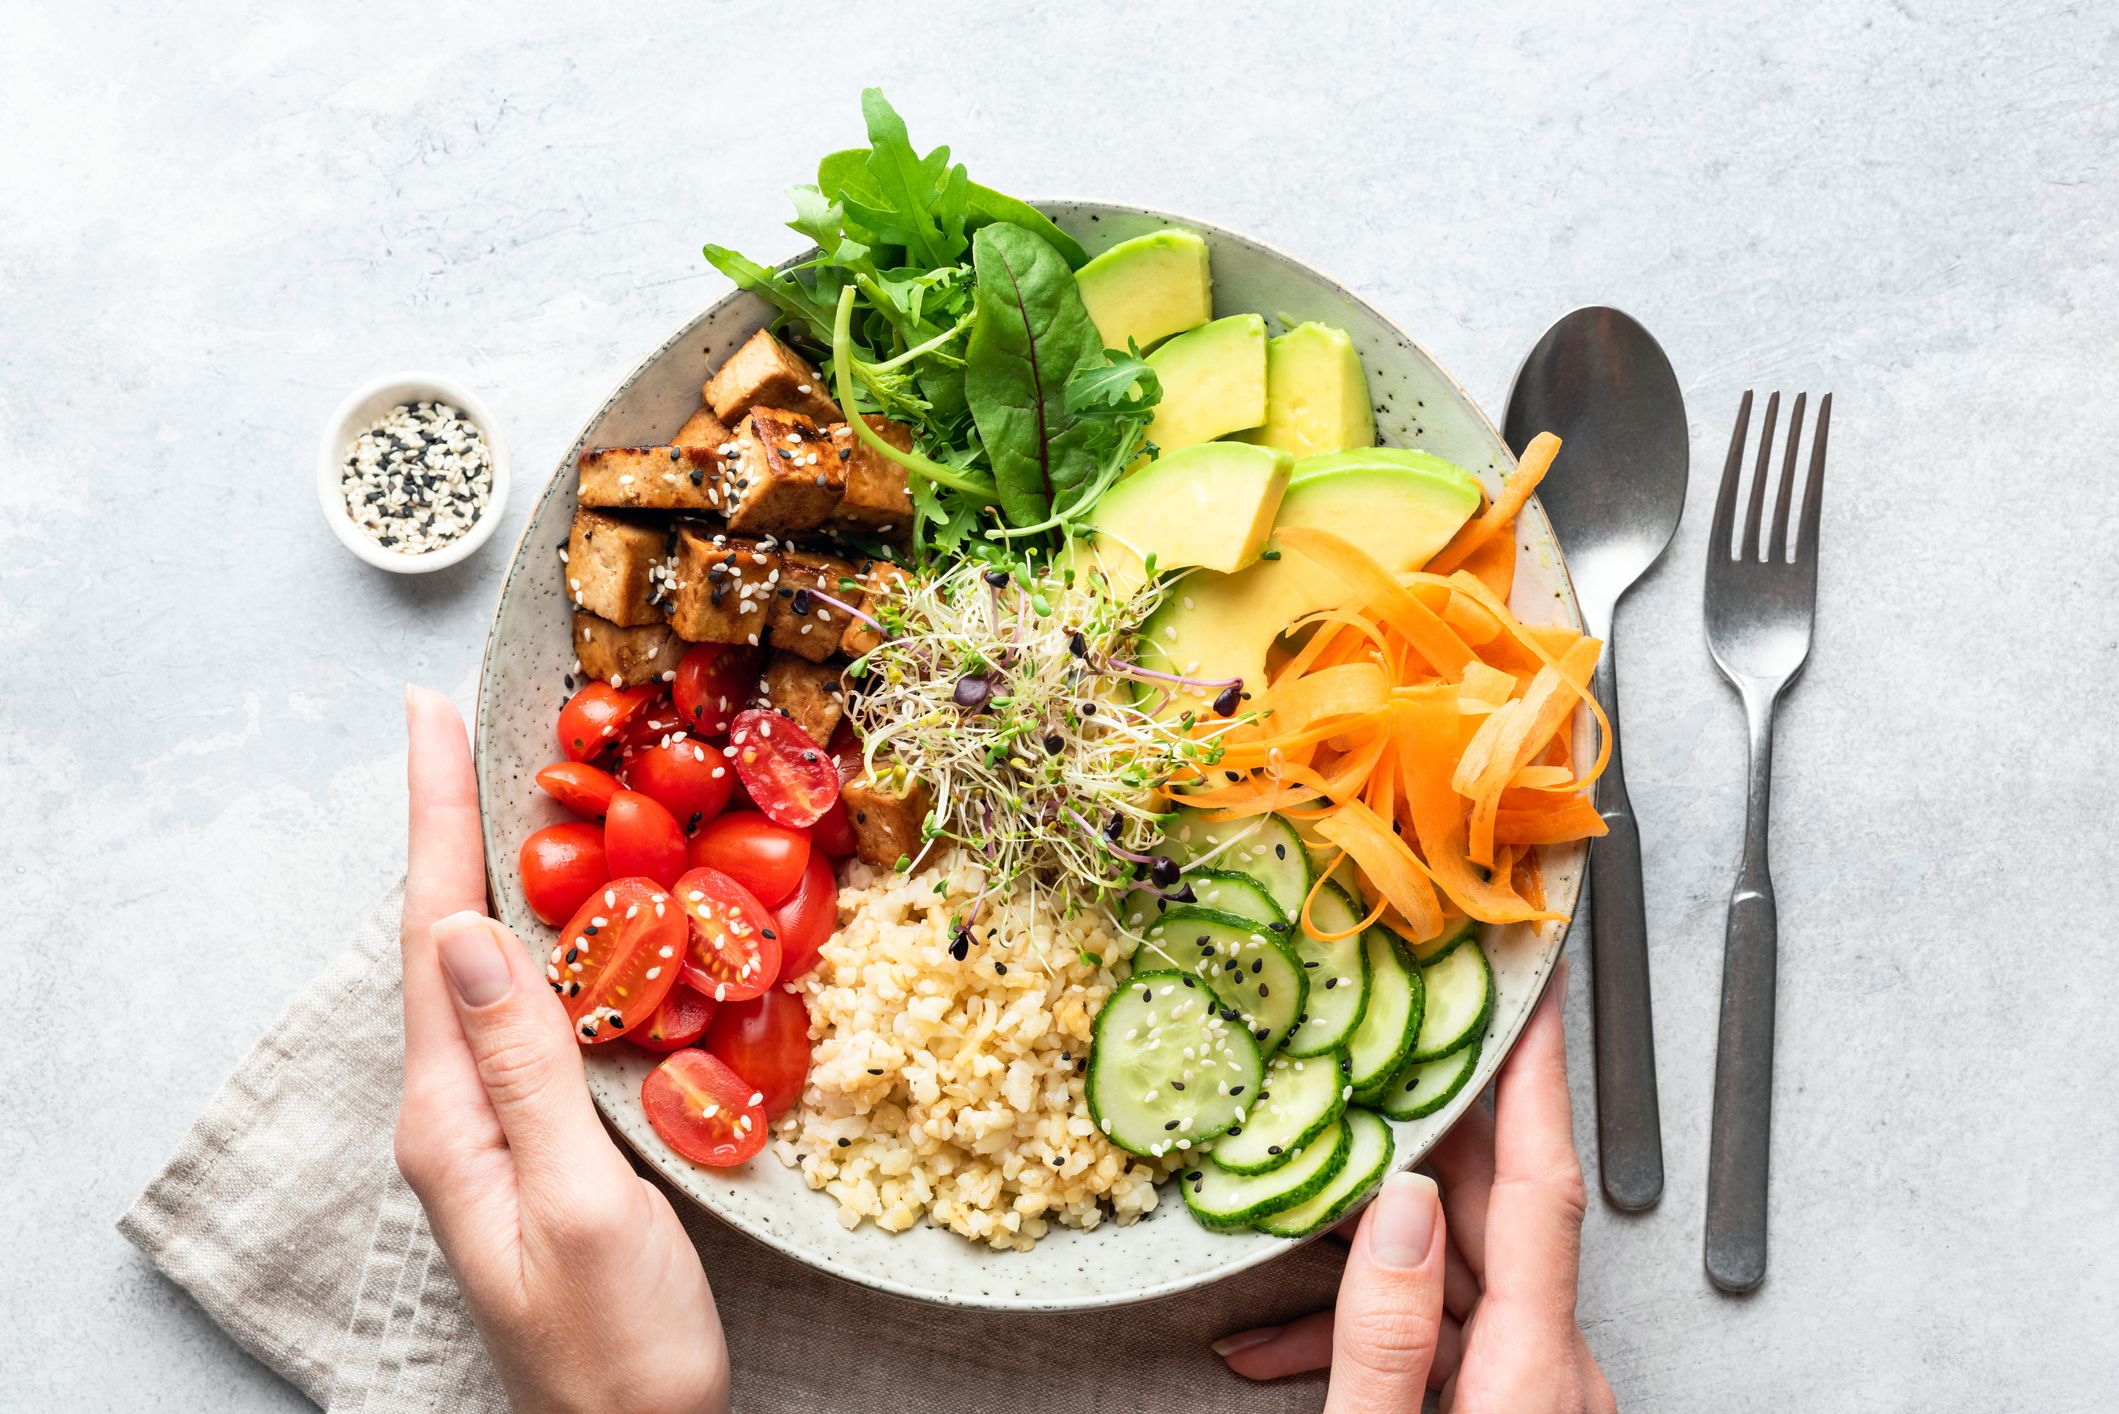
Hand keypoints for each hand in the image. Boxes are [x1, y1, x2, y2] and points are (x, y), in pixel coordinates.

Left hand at [392, 687, 729, 1413]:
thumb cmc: (620, 1349)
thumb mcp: (578, 1204)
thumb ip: (529, 1069)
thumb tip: (471, 932)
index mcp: (453, 1118)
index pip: (434, 936)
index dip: (436, 818)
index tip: (429, 718)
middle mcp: (456, 1114)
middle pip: (443, 940)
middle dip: (449, 824)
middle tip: (456, 726)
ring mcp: (494, 1132)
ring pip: (484, 973)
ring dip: (486, 871)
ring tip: (499, 788)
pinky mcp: (540, 1146)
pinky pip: (529, 1015)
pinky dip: (543, 940)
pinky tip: (571, 921)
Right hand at [1212, 960, 1613, 1411]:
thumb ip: (1383, 1336)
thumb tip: (1397, 1208)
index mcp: (1533, 1372)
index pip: (1543, 1185)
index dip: (1537, 1072)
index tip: (1538, 990)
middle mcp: (1551, 1372)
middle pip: (1494, 1213)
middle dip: (1424, 1128)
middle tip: (1378, 1049)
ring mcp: (1531, 1392)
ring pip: (1459, 1270)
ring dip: (1373, 1238)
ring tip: (1298, 1195)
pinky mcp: (1505, 1412)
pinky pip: (1445, 1334)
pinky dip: (1371, 1320)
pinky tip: (1283, 1337)